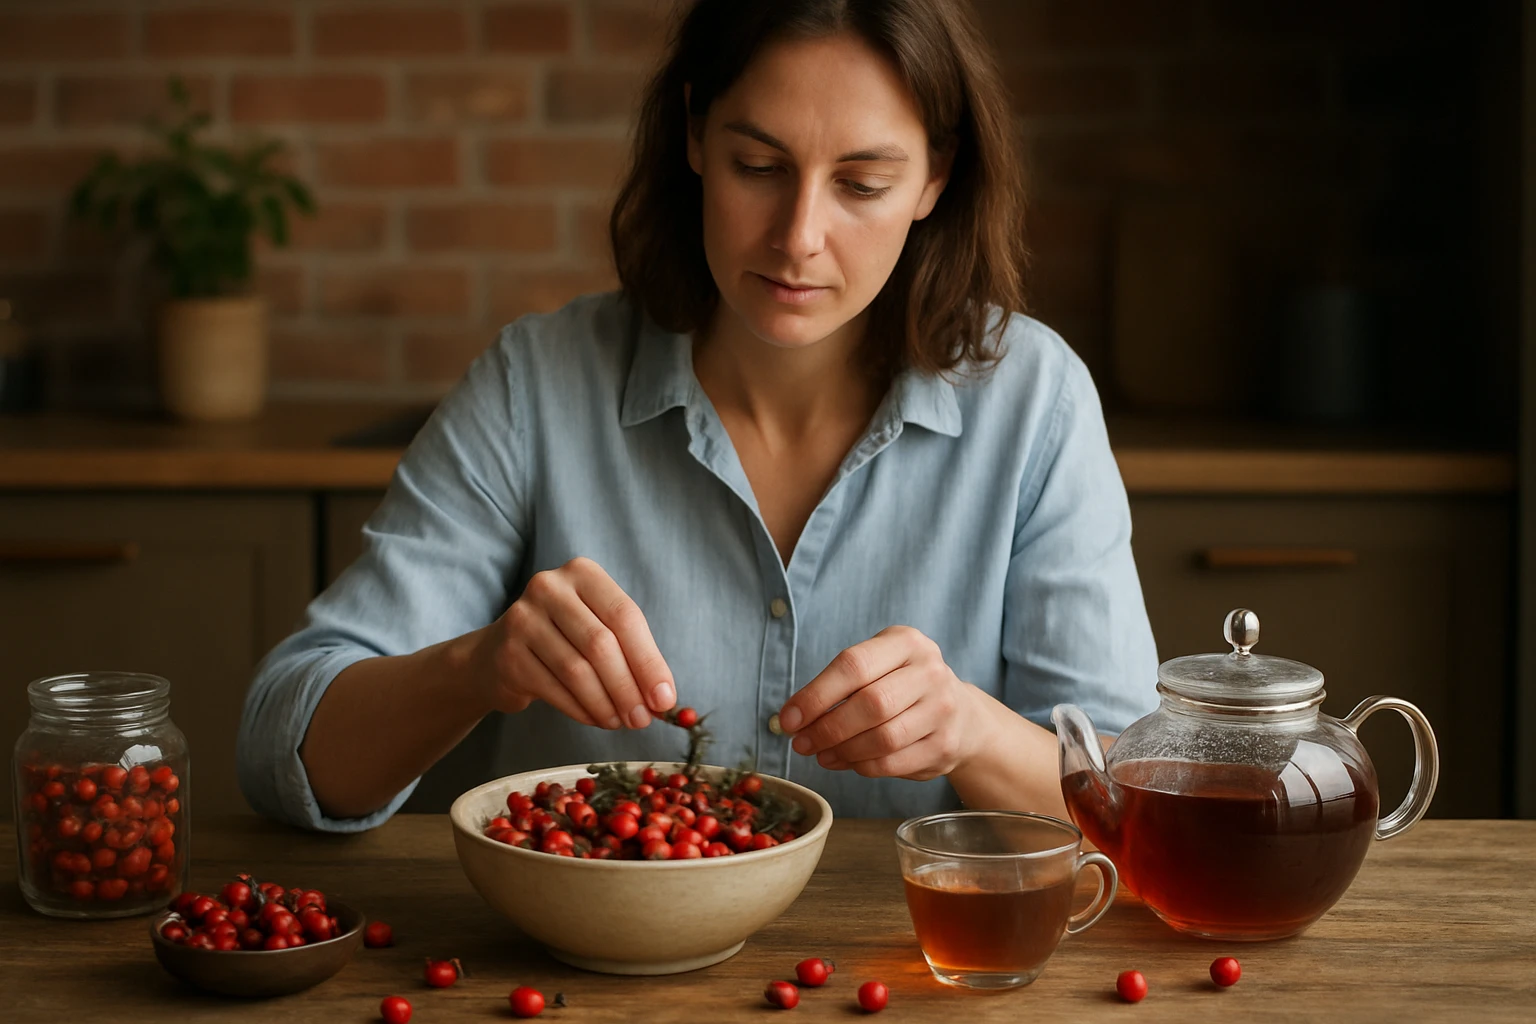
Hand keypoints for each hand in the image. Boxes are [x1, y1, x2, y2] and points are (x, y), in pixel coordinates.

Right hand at [469, 557, 674, 728]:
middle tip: (643, 720)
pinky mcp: (508, 653)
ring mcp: (523, 619)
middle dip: (628, 688)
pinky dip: (581, 710)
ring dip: (606, 704)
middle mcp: (549, 588)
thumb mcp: (599, 629)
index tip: (665, 699)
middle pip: (601, 643)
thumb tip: (664, 698)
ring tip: (620, 722)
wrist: (498, 654)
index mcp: (582, 573)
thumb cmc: (564, 640)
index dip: (649, 661)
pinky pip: (554, 688)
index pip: (625, 617)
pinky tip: (596, 718)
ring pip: (577, 670)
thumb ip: (632, 656)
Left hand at [779, 626, 992, 780]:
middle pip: (870, 704)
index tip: (789, 719)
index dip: (816, 695)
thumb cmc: (903, 687)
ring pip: (883, 738)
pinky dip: (862, 766)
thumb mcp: (879, 666)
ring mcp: (942, 709)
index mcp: (906, 642)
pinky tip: (847, 762)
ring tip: (822, 754)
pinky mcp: (945, 745)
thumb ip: (840, 684)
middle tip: (801, 743)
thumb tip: (793, 718)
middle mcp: (930, 671)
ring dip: (843, 751)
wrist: (962, 716)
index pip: (853, 665)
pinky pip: (893, 762)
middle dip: (827, 728)